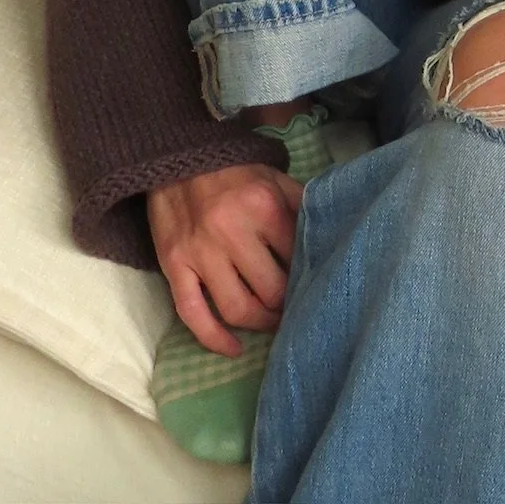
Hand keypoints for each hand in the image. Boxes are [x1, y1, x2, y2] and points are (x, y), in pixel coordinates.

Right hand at [147, 163, 303, 355]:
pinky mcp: (173, 265)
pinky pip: (192, 314)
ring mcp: (200, 252)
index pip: (296, 260)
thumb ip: (302, 205)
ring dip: (259, 325)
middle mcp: (232, 231)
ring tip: (271, 324)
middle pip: (271, 291)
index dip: (307, 278)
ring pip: (237, 309)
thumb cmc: (233, 171)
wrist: (176, 156)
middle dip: (286, 307)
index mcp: (264, 206)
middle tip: (293, 310)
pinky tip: (233, 349)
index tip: (313, 286)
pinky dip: (214, 339)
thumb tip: (330, 234)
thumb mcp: (274, 177)